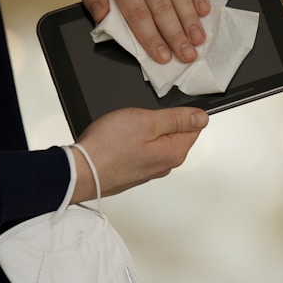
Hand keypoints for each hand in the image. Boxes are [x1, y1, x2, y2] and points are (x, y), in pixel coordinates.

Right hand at [70, 107, 208, 202]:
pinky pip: (140, 150)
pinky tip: (118, 139)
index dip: (178, 112)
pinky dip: (132, 142)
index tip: (160, 110)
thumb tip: (202, 117)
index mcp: (174, 152)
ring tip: (124, 128)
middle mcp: (165, 165)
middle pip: (173, 133)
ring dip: (143, 131)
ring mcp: (148, 170)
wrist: (80, 170)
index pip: (194, 126)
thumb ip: (177, 119)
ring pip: (155, 141)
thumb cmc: (108, 147)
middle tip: (138, 118)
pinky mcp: (133, 172)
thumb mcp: (147, 121)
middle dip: (159, 121)